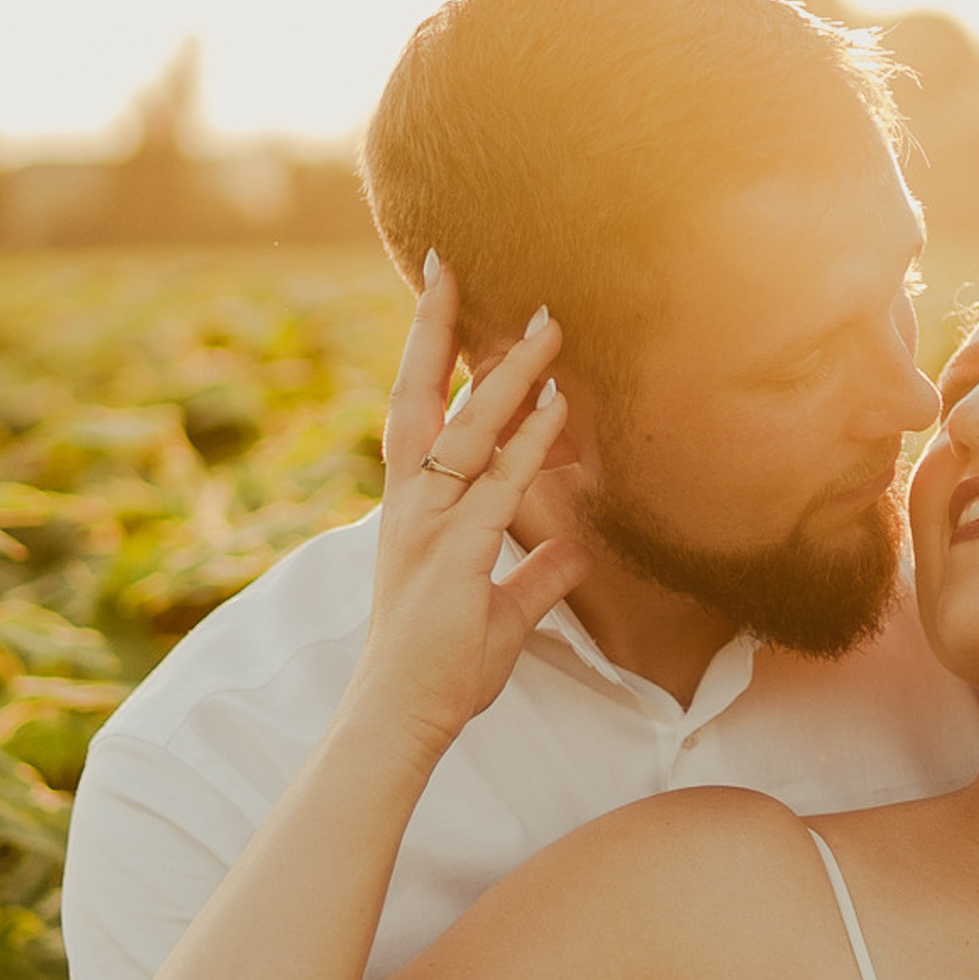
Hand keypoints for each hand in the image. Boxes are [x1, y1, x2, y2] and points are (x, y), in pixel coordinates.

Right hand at [349, 262, 590, 769]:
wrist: (402, 715)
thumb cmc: (442, 669)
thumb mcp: (502, 614)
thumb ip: (539, 575)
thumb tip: (576, 549)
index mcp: (413, 510)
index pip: (418, 415)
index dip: (428, 357)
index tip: (440, 299)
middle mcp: (411, 505)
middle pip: (419, 396)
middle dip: (435, 329)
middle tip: (449, 264)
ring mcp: (429, 525)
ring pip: (465, 429)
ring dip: (508, 373)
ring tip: (545, 322)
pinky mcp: (457, 553)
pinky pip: (497, 483)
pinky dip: (529, 441)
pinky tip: (557, 405)